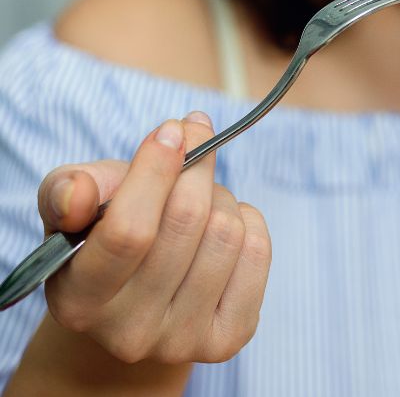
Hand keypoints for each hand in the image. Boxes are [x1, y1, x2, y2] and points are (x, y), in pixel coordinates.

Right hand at [36, 113, 271, 364]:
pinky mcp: (228, 338)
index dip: (156, 171)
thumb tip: (81, 193)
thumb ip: (69, 190)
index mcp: (79, 300)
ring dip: (220, 196)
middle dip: (195, 167)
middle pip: (187, 222)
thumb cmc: (104, 238)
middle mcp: (129, 332)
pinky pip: (257, 251)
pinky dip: (247, 220)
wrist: (135, 303)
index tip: (173, 131)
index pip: (128, 231)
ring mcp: (182, 340)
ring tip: (201, 199)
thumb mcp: (73, 208)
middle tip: (193, 145)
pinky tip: (223, 224)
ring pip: (226, 232)